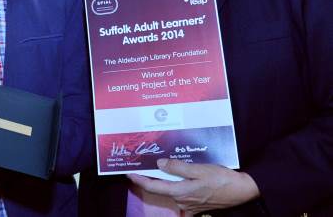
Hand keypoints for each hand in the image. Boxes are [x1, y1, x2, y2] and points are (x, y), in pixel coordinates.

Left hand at [127, 159, 259, 213]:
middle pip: (161, 189)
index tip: (129, 172)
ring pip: (172, 191)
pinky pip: (183, 195)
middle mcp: (183, 201)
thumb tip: (159, 164)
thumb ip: (178, 167)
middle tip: (144, 166)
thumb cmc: (221, 179)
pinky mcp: (198, 206)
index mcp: (180, 192)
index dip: (139, 180)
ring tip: (161, 167)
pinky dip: (178, 186)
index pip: (153, 187)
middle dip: (151, 179)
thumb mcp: (199, 170)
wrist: (243, 191)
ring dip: (165, 181)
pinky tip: (180, 177)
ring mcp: (190, 205)